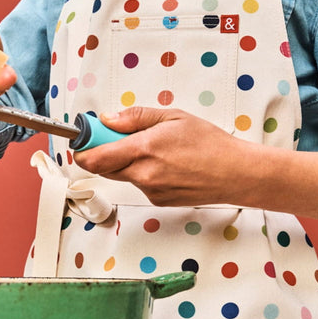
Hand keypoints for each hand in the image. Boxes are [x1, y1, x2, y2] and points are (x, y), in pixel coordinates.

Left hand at [74, 107, 245, 206]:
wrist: (235, 173)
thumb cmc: (210, 143)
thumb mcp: (172, 117)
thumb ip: (135, 117)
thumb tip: (108, 119)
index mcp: (143, 150)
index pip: (94, 158)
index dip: (82, 148)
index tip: (84, 137)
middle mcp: (143, 175)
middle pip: (103, 167)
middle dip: (105, 151)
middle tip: (121, 136)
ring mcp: (149, 191)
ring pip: (122, 175)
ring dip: (126, 162)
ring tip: (156, 149)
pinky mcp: (157, 201)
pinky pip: (139, 184)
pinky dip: (143, 173)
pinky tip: (166, 164)